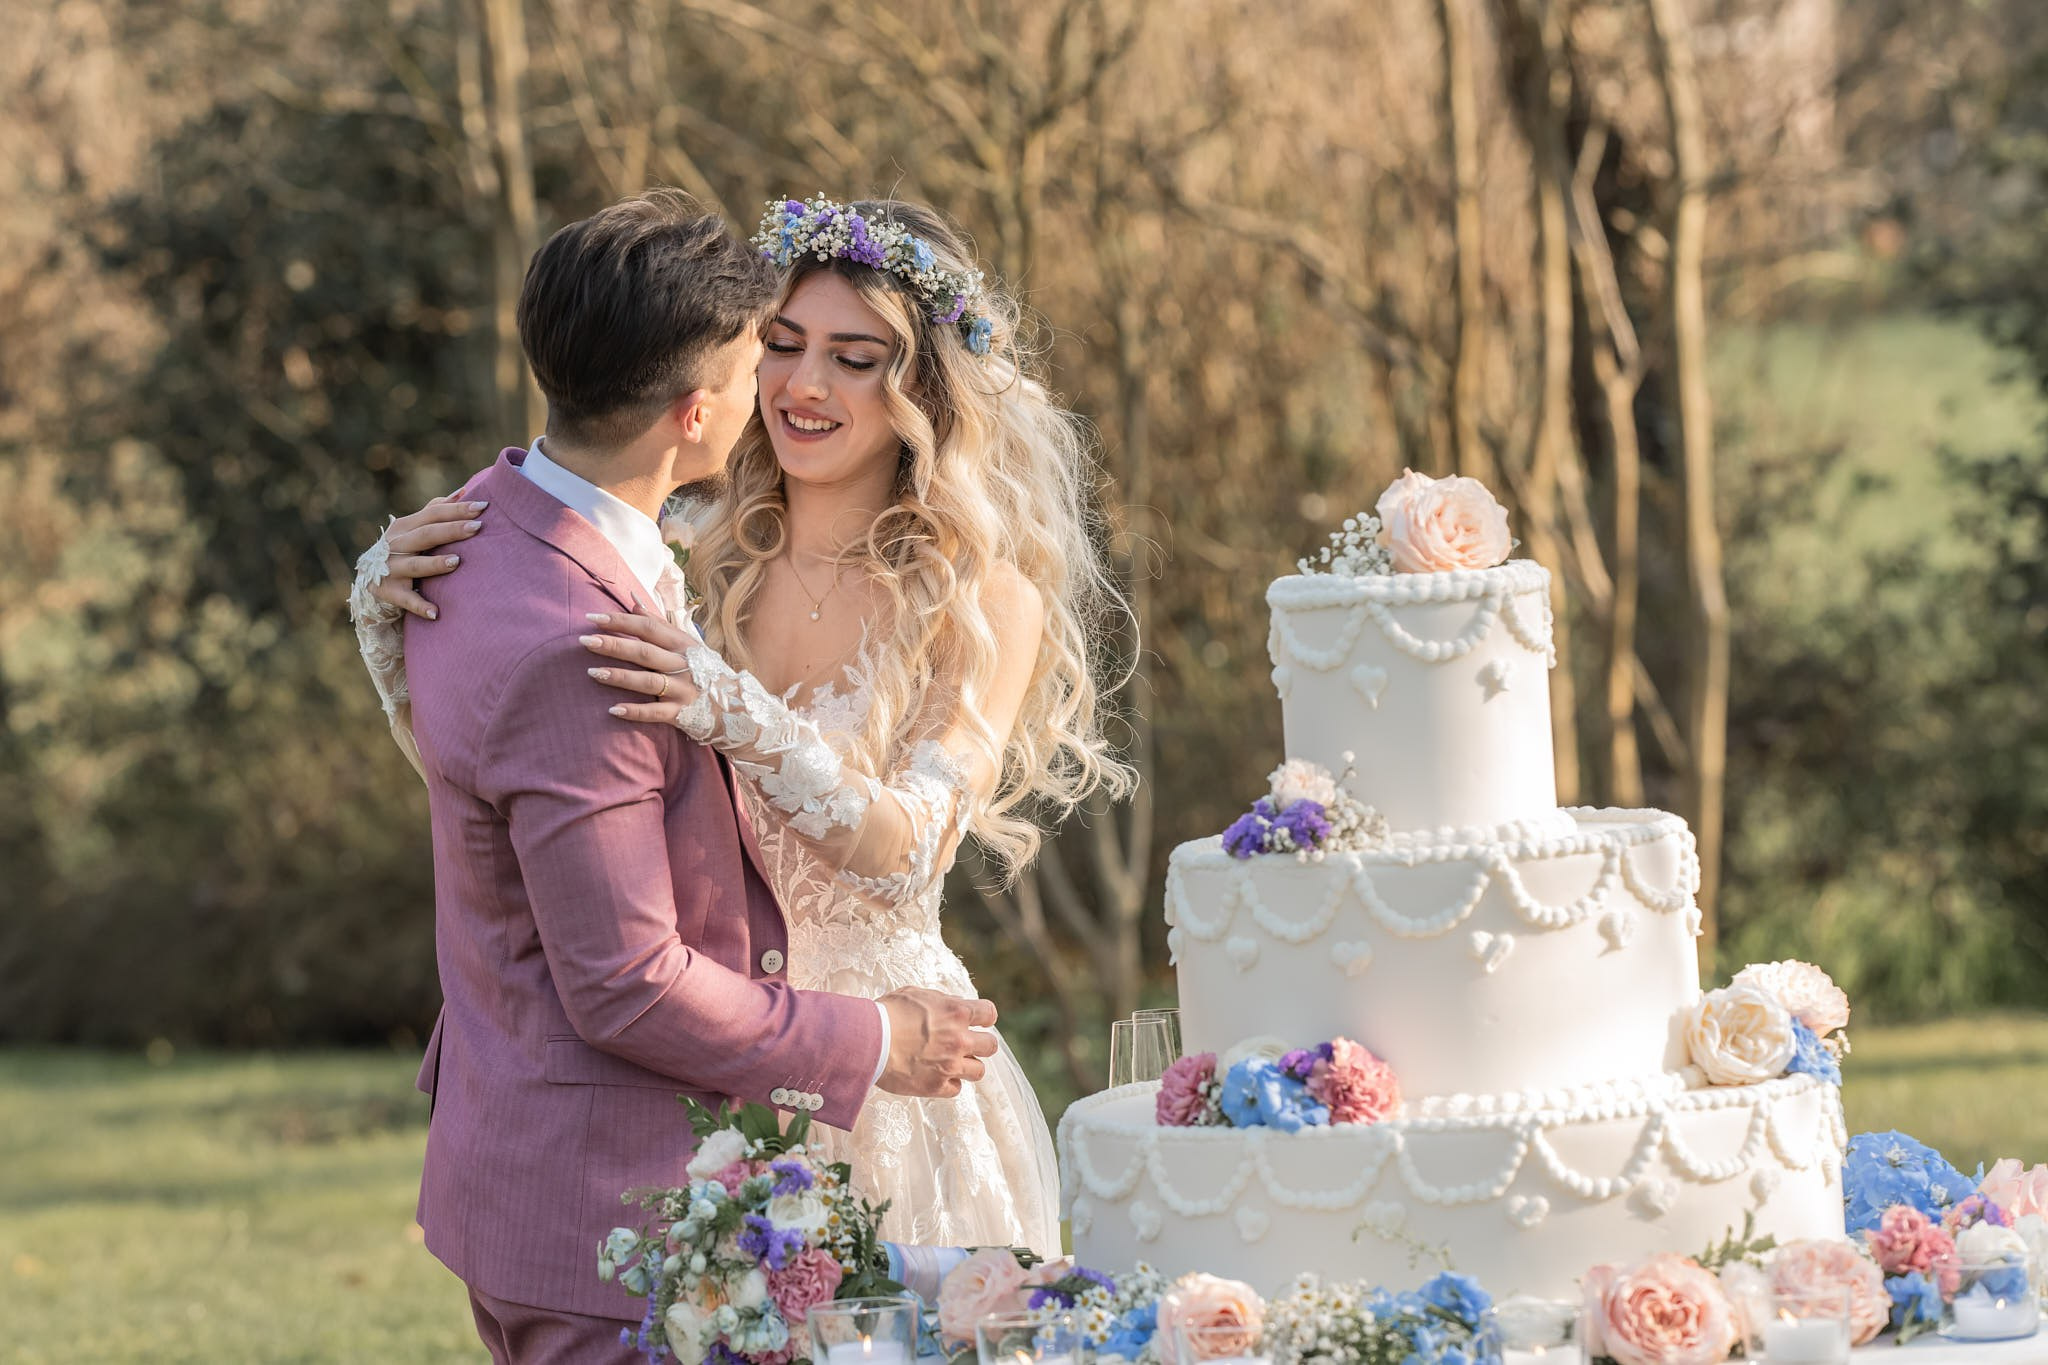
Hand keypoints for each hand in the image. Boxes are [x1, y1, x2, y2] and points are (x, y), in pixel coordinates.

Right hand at [367, 494, 488, 618]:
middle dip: (452, 530)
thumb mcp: (415, 529)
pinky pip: (406, 600)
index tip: (483, 505)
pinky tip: (436, 613)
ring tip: (457, 561)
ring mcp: (389, 569)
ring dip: (435, 564)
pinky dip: (420, 606)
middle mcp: (395, 545)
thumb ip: (436, 511)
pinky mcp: (388, 592)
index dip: (457, 509)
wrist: (371, 580)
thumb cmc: (405, 550)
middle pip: (425, 535)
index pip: (432, 513)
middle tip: (478, 526)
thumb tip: (464, 491)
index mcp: (404, 526)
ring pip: (414, 565)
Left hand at [581, 610, 700, 722]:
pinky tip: (613, 710)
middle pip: (644, 653)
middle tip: (585, 641)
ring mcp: (683, 690)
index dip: (620, 622)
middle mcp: (683, 665)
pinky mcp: (681, 714)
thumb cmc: (704, 670)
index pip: (648, 629)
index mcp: (683, 645)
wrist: (735, 706)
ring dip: (620, 677)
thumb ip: (659, 624)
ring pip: (648, 682)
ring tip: (592, 673)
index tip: (593, 619)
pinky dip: (635, 711)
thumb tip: (633, 602)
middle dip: (614, 646)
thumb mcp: (686, 644)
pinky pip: (655, 713)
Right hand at [875, 988, 999, 1098]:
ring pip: (979, 1071)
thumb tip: (953, 1006)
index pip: (989, 1013)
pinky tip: (936, 1075)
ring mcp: (950, 1065)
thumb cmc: (887, 1013)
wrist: (868, 1042)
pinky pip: (956, 1088)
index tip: (979, 1021)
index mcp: (957, 1012)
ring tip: (952, 1062)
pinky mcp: (936, 1086)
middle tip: (965, 1044)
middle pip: (991, 1046)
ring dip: (968, 1066)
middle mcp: (959, 1040)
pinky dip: (949, 1083)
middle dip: (981, 1044)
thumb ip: (941, 1001)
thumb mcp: (916, 994)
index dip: (984, 1017)